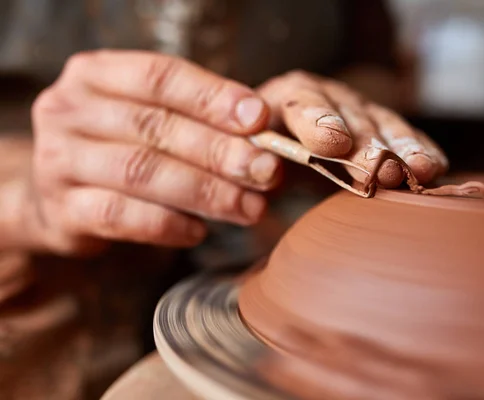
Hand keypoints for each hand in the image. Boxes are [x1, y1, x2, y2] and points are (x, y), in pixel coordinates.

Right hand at [29, 50, 280, 254]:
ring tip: (248, 208)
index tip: (259, 119)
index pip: (160, 76)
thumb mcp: (152, 119)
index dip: (213, 97)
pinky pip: (121, 216)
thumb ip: (199, 119)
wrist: (64, 198)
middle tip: (267, 172)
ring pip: (142, 172)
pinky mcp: (61, 209)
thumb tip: (262, 130)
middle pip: (155, 126)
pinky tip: (200, 231)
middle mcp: (69, 110)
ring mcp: (58, 160)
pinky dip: (167, 224)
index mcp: (96, 74)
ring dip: (205, 191)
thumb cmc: (124, 148)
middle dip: (220, 151)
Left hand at [258, 71, 447, 186]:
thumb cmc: (259, 150)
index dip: (318, 120)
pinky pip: (406, 139)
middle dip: (369, 143)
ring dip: (403, 149)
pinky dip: (421, 152)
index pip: (303, 100)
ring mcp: (362, 114)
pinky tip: (434, 168)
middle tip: (382, 169)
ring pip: (385, 125)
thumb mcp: (242, 151)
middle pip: (352, 115)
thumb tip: (266, 170)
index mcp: (289, 96)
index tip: (331, 142)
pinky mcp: (384, 132)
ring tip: (419, 170)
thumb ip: (246, 158)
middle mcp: (330, 99)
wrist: (282, 144)